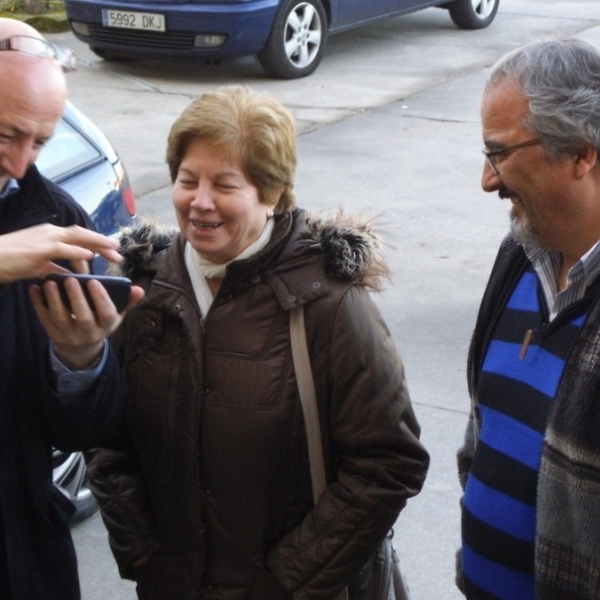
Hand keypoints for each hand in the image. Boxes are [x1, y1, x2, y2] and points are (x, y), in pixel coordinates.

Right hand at [0, 223, 123, 282]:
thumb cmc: (8, 262)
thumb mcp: (37, 266)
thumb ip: (54, 268)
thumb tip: (70, 276)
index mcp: (49, 235)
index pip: (78, 236)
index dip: (96, 243)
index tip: (111, 251)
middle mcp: (50, 232)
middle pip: (83, 234)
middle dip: (103, 242)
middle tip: (120, 251)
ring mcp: (44, 238)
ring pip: (77, 237)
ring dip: (97, 244)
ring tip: (114, 251)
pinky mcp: (38, 249)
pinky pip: (62, 248)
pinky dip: (77, 250)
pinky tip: (90, 255)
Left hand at [29, 276, 144, 369]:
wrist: (80, 348)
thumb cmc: (100, 323)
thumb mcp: (116, 315)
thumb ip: (127, 301)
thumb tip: (140, 289)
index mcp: (106, 326)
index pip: (107, 314)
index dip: (101, 299)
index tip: (95, 281)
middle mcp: (88, 333)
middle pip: (83, 317)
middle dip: (77, 298)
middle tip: (71, 279)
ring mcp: (69, 335)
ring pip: (60, 318)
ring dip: (54, 300)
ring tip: (51, 281)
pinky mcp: (52, 333)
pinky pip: (43, 318)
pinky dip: (38, 303)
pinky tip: (35, 288)